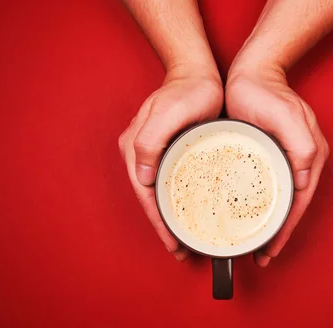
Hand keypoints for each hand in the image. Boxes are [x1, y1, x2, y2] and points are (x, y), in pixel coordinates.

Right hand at [119, 68, 222, 260]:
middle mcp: (140, 154)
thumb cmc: (187, 90)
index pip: (145, 195)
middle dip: (164, 226)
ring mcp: (154, 153)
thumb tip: (141, 176)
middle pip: (150, 199)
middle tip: (182, 250)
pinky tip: (190, 212)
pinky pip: (171, 183)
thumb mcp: (168, 112)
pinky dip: (179, 201)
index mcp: (135, 148)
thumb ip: (150, 140)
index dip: (159, 222)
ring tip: (185, 239)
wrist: (197, 72)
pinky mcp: (169, 152)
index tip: (174, 243)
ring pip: (160, 194)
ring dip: (170, 217)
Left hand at [225, 65, 328, 266]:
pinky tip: (250, 213)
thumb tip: (304, 179)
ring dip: (272, 221)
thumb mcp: (285, 116)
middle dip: (279, 232)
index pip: (299, 202)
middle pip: (293, 206)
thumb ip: (301, 146)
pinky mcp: (273, 154)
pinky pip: (270, 186)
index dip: (286, 229)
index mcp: (310, 155)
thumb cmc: (265, 92)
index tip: (270, 249)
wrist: (252, 71)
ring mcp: (288, 158)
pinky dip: (262, 204)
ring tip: (257, 241)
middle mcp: (303, 160)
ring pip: (282, 199)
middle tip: (262, 254)